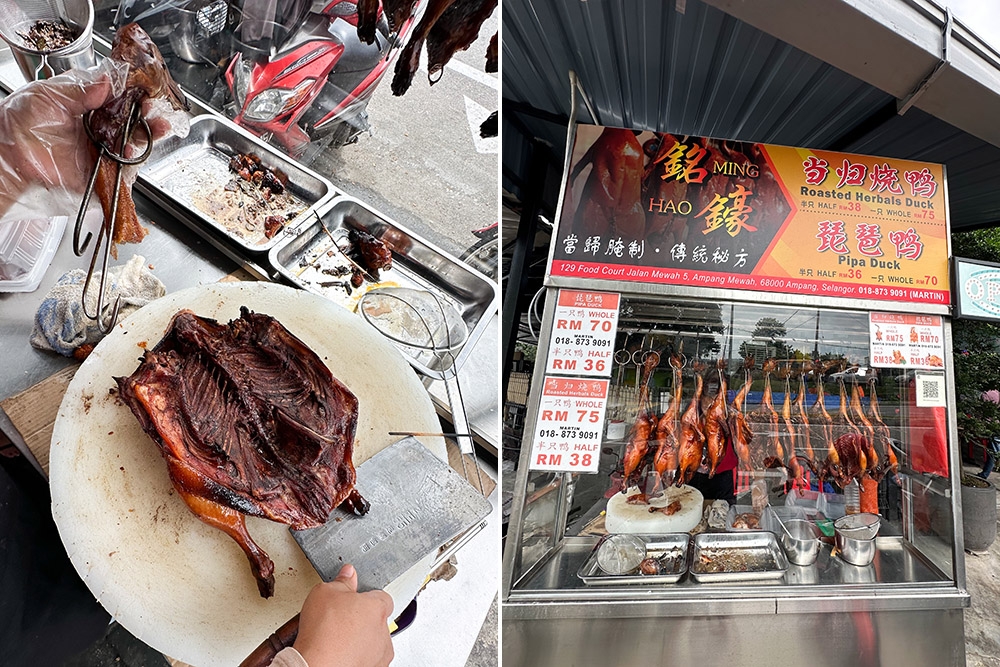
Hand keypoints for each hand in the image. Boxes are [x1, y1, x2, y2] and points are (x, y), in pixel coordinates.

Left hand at [0, 62, 170, 214]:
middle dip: (150, 118)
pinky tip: (131, 151)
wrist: (8, 156)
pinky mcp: (98, 174)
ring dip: (146, 138)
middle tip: (156, 113)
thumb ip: (79, 89)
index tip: (146, 92)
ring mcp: (99, 152)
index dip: (136, 96)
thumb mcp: (48, 94)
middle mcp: (98, 130)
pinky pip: (122, 172)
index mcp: (88, 107)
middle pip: (133, 124)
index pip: (119, 100)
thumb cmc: (19, 122)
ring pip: (132, 146)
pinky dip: (131, 164)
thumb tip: (107, 81)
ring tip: (154, 130)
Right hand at [293, 564, 394, 666]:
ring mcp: (380, 653)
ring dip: (361, 639)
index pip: (382, 597)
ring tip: (339, 639)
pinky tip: (342, 654)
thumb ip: (342, 581)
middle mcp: (383, 631)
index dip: (366, 597)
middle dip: (362, 619)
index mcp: (377, 608)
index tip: (353, 600)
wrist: (317, 664)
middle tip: (342, 620)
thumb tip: (348, 574)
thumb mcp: (325, 592)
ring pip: (374, 641)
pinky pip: (369, 659)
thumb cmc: (323, 632)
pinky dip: (358, 656)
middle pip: (377, 619)